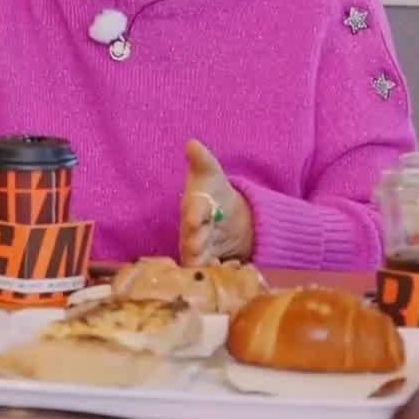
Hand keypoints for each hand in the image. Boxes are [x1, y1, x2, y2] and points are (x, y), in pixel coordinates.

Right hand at [180, 139, 251, 265]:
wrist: (223, 214)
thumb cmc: (213, 192)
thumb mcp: (212, 174)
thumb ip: (202, 160)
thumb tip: (192, 143)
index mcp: (194, 207)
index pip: (193, 210)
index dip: (194, 215)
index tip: (197, 219)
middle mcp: (192, 230)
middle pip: (192, 238)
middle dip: (195, 243)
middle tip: (198, 248)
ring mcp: (200, 248)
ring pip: (199, 258)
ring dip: (204, 263)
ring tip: (212, 267)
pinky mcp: (211, 262)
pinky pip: (212, 270)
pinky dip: (218, 274)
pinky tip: (227, 275)